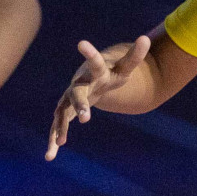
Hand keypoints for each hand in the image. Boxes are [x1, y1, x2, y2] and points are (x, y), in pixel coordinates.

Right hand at [47, 36, 150, 158]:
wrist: (93, 79)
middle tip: (86, 118)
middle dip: (80, 105)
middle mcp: (78, 84)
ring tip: (60, 143)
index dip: (89, 53)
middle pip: (76, 94)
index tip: (81, 43)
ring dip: (61, 127)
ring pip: (62, 113)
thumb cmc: (111, 72)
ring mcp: (69, 98)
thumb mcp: (125, 66)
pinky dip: (54, 140)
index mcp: (94, 71)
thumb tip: (146, 38)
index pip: (94, 62)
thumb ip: (135, 55)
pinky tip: (51, 156)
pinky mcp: (65, 112)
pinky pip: (58, 126)